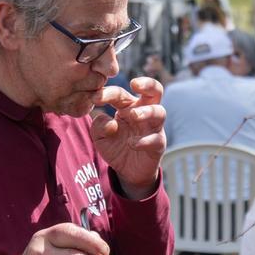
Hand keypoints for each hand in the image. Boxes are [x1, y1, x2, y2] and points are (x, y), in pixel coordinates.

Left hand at [91, 78, 165, 197]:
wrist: (126, 170)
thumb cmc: (114, 146)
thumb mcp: (99, 136)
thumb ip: (99, 125)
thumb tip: (110, 122)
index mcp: (128, 106)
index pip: (120, 93)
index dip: (108, 93)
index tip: (95, 98)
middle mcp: (144, 112)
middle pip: (155, 90)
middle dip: (147, 84)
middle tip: (134, 83)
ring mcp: (153, 128)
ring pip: (159, 112)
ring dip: (146, 111)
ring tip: (133, 116)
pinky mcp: (158, 145)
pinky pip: (156, 139)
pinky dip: (144, 140)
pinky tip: (132, 144)